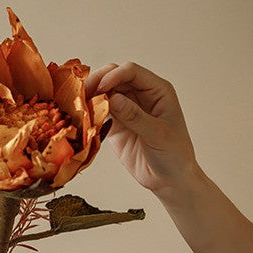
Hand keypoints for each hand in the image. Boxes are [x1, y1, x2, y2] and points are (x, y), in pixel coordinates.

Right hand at [85, 61, 197, 197]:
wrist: (169, 179)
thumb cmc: (174, 154)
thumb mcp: (157, 134)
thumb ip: (135, 116)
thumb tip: (113, 98)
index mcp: (157, 91)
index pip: (132, 72)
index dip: (114, 76)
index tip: (100, 88)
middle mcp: (141, 96)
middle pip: (114, 78)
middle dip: (97, 83)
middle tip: (82, 95)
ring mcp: (127, 110)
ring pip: (104, 94)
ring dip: (90, 98)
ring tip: (78, 107)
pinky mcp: (116, 126)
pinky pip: (100, 114)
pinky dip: (90, 115)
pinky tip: (83, 120)